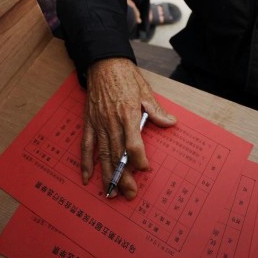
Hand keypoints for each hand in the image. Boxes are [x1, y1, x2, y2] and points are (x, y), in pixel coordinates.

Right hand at [82, 58, 176, 198]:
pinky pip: (86, 146)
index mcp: (128, 115)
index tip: (145, 169)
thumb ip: (157, 111)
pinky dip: (85, 163)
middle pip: (118, 154)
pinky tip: (87, 177)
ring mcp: (98, 124)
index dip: (139, 159)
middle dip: (124, 176)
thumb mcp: (146, 92)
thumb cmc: (126, 77)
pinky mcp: (89, 123)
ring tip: (111, 193)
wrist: (104, 64)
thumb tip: (171, 123)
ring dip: (107, 175)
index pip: (133, 143)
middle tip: (130, 193)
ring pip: (102, 155)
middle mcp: (112, 122)